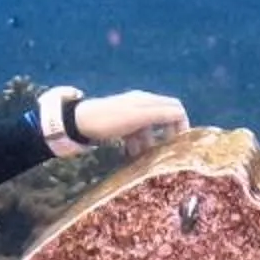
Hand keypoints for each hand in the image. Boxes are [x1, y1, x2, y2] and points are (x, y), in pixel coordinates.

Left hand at [39, 87, 189, 156]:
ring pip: (149, 129)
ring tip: (145, 158)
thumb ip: (160, 115)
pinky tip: (131, 155)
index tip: (181, 143)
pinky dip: (137, 145)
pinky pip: (135, 134)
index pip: (175, 108)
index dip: (183, 124)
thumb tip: (182, 115)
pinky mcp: (119, 124)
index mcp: (147, 100)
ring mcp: (129, 113)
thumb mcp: (137, 118)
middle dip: (167, 136)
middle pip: (163, 118)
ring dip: (150, 143)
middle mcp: (141, 104)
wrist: (77, 122)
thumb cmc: (108, 120)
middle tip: (166, 153)